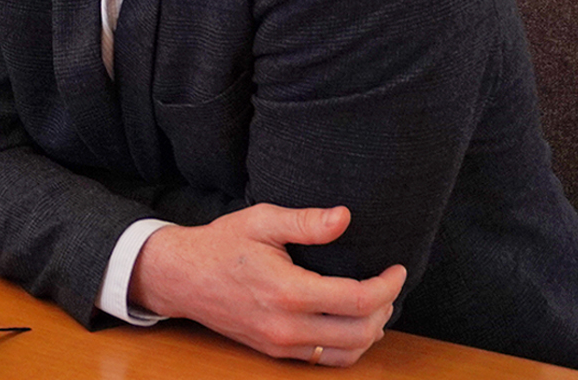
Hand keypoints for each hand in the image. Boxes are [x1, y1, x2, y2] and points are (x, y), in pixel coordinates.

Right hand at [129, 204, 404, 366]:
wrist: (181, 277)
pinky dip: (349, 344)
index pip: (357, 299)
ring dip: (371, 331)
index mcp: (287, 291)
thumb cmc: (220, 244)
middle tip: (388, 284)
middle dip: (385, 308)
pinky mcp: (275, 352)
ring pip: (347, 353)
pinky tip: (350, 321)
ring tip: (375, 304)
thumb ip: (304, 222)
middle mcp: (286, 326)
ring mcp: (281, 344)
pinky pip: (325, 359)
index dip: (387, 286)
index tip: (396, 269)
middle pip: (361, 332)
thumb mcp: (260, 221)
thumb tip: (344, 218)